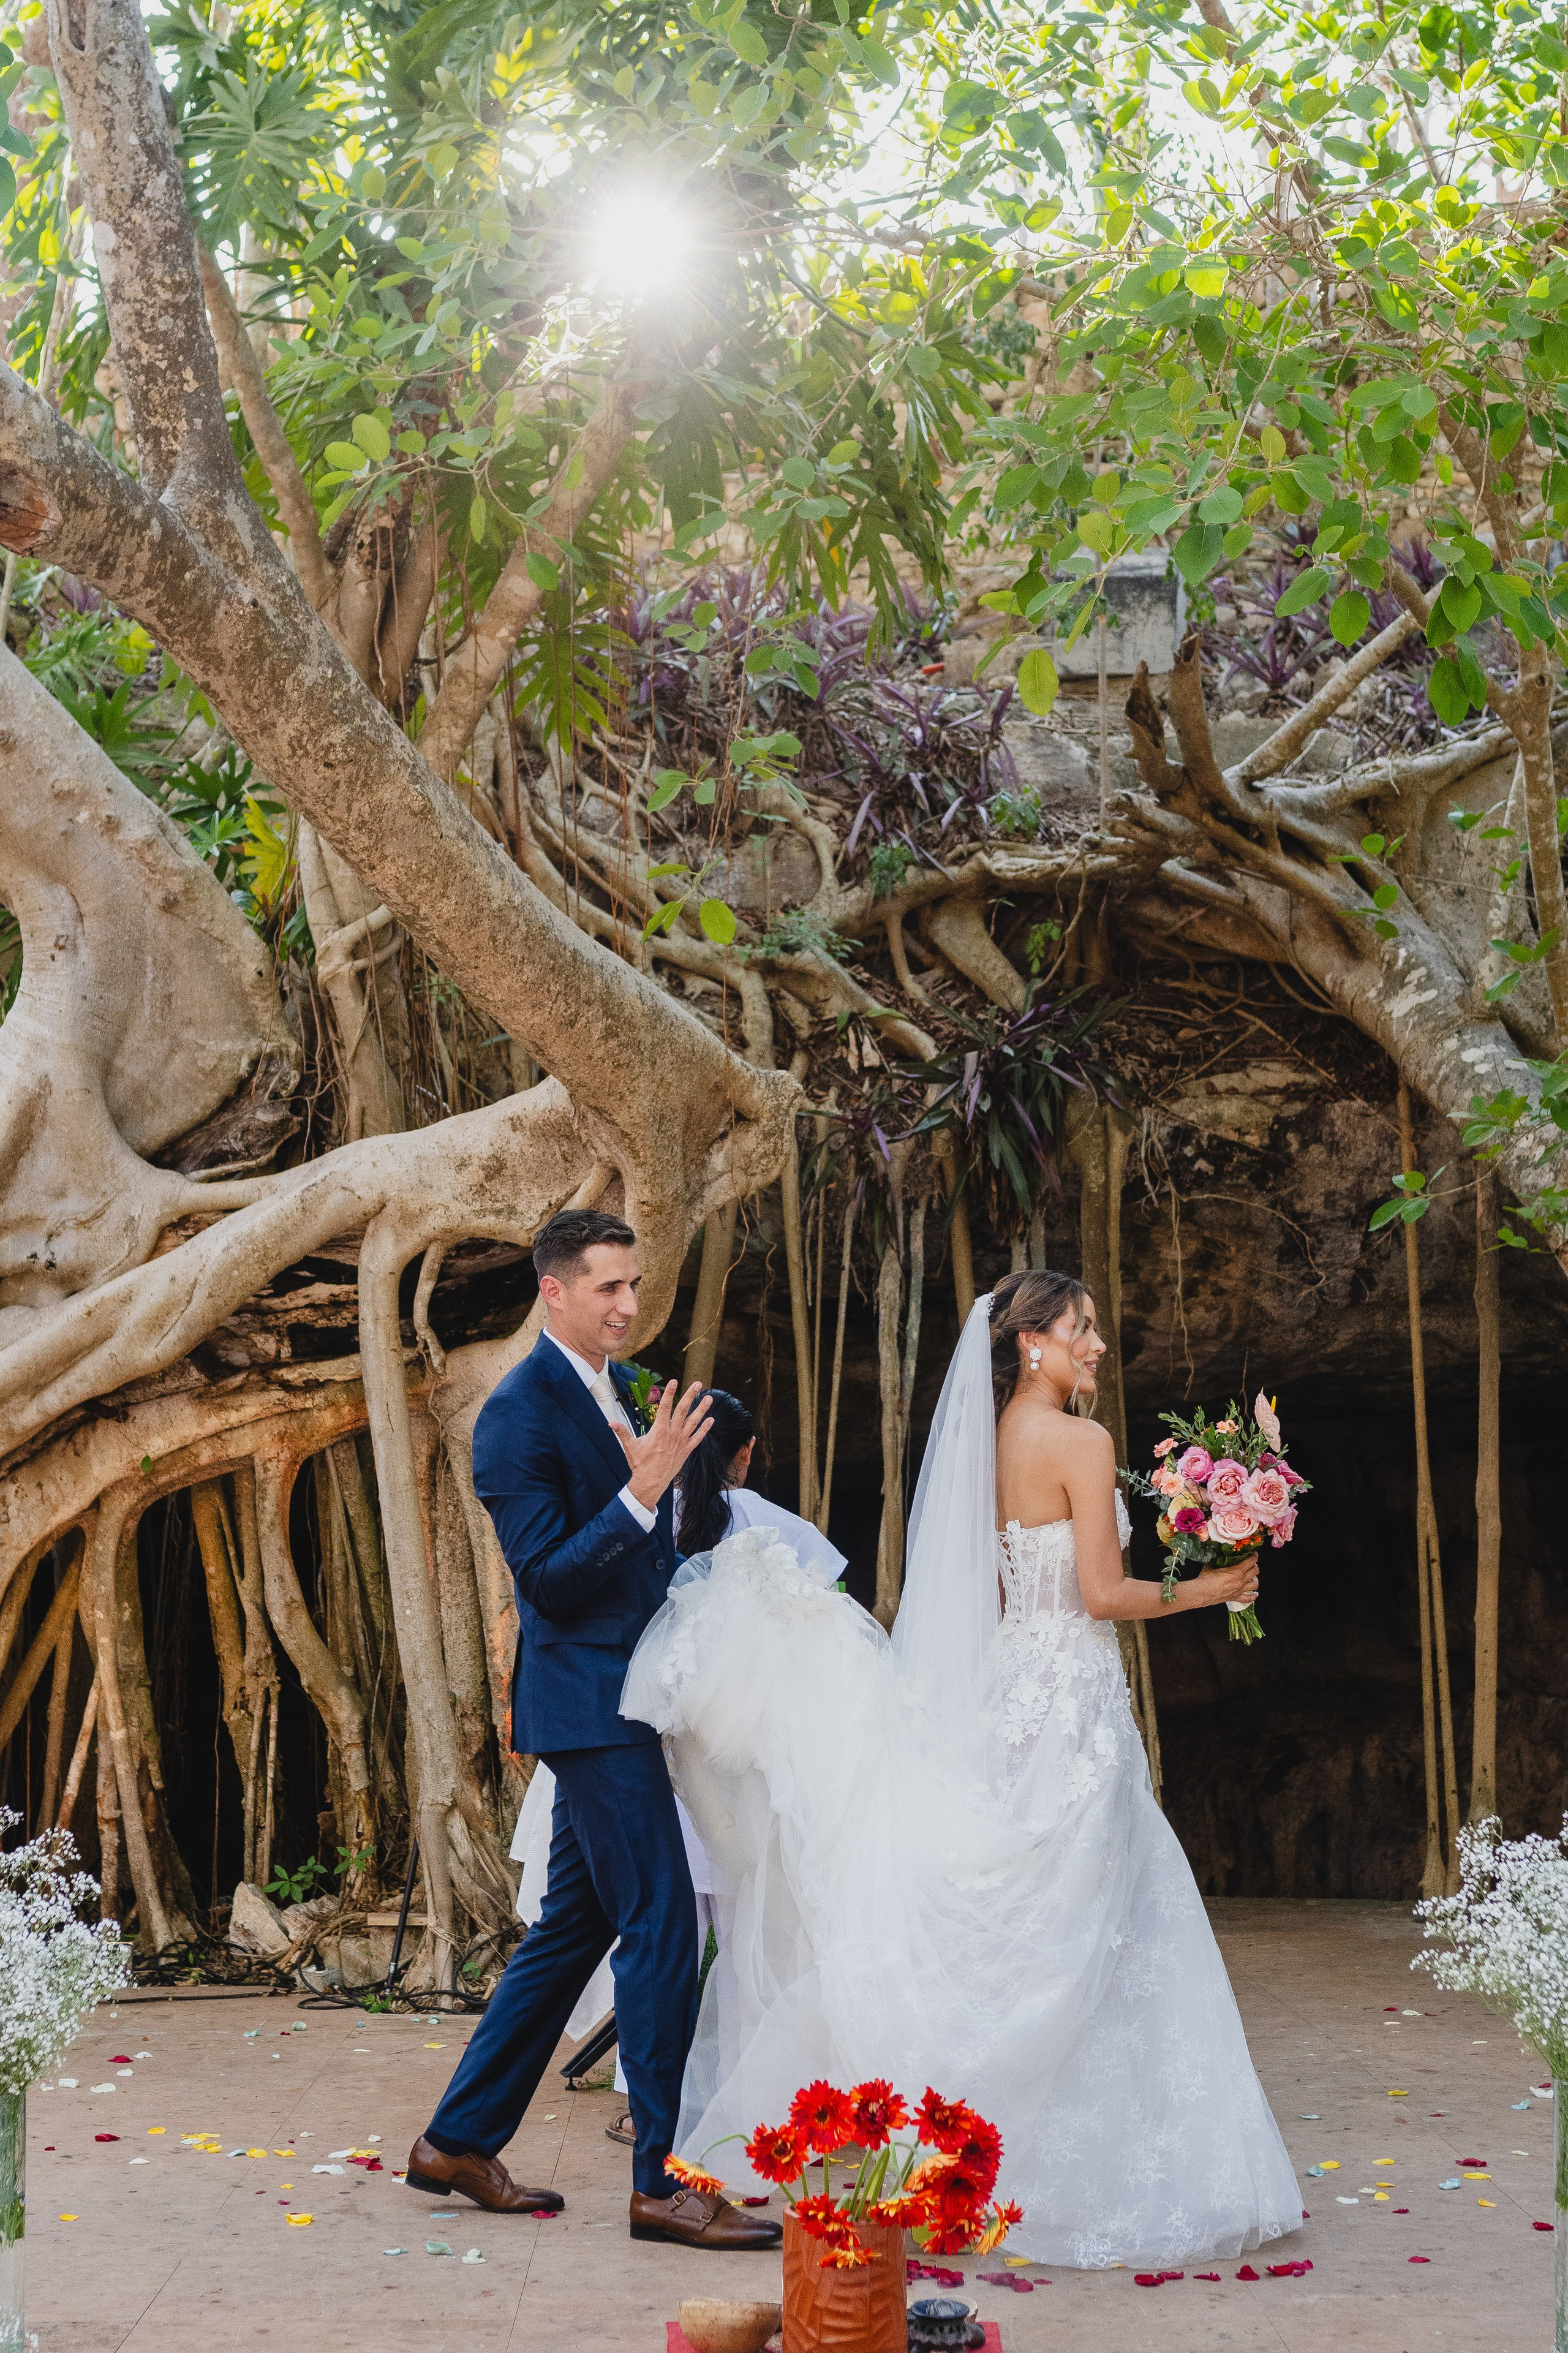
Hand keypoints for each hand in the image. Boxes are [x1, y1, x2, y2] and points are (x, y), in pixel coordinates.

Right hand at [618, 1380, 712, 1511]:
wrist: (651, 1482)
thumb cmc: (640, 1464)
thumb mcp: (630, 1446)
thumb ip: (622, 1432)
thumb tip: (610, 1422)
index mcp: (659, 1431)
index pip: (665, 1407)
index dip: (670, 1393)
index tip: (674, 1381)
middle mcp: (672, 1434)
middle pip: (683, 1410)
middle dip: (690, 1396)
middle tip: (697, 1383)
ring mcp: (681, 1442)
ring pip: (694, 1422)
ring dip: (702, 1409)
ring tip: (709, 1397)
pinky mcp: (686, 1450)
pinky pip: (698, 1437)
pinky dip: (705, 1429)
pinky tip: (711, 1420)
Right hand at [1192, 1551, 1259, 1610]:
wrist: (1202, 1593)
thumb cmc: (1206, 1579)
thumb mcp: (1211, 1565)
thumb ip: (1216, 1561)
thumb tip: (1215, 1557)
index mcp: (1237, 1570)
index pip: (1251, 1561)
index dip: (1254, 1556)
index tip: (1253, 1554)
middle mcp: (1241, 1580)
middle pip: (1255, 1571)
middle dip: (1254, 1566)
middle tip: (1251, 1564)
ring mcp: (1240, 1589)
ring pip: (1255, 1584)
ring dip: (1255, 1580)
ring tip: (1252, 1577)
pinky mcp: (1236, 1597)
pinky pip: (1249, 1598)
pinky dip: (1253, 1596)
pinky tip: (1254, 1594)